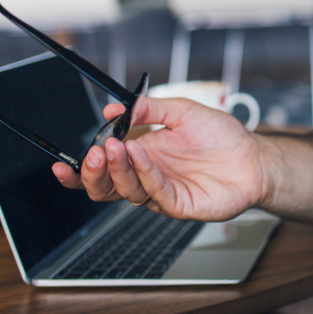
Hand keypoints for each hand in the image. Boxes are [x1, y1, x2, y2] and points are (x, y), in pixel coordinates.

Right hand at [51, 97, 267, 221]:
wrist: (253, 156)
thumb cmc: (221, 136)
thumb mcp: (181, 110)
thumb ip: (148, 109)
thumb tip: (114, 109)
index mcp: (142, 155)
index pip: (103, 169)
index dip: (78, 171)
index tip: (60, 164)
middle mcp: (147, 176)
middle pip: (106, 187)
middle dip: (92, 173)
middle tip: (93, 153)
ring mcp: (161, 192)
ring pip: (126, 191)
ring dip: (117, 169)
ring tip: (116, 147)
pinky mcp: (179, 204)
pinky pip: (154, 192)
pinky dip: (144, 173)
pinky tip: (140, 154)